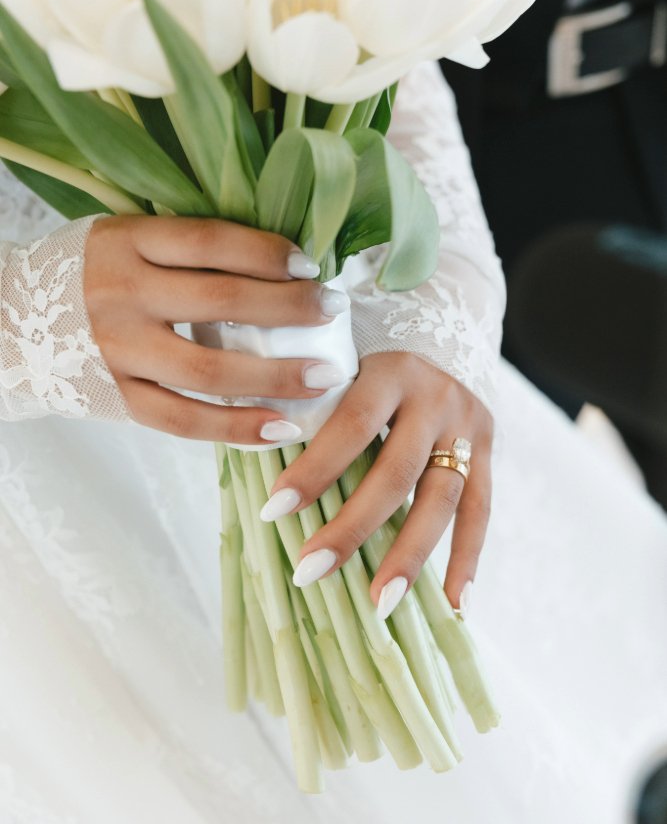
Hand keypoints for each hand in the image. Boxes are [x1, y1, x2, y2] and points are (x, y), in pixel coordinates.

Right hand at [84, 215, 349, 442]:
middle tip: (335, 312)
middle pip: (220, 301)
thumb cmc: (90, 274)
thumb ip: (184, 249)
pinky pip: (182, 420)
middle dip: (289, 308)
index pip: (210, 242)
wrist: (10, 320)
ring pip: (207, 370)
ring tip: (324, 377)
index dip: (267, 252)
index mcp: (127, 242)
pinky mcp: (116, 399)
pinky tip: (279, 428)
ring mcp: (117, 351)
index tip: (311, 267)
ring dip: (275, 376)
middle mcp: (121, 294)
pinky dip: (235, 428)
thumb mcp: (125, 240)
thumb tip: (279, 262)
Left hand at [262, 352, 492, 613]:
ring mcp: (466, 424)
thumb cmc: (371, 351)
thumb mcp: (344, 357)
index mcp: (390, 371)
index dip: (314, 469)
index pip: (350, 425)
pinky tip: (454, 602)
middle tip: (309, 571)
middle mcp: (434, 398)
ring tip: (380, 603)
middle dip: (352, 527)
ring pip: (442, 499)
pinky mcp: (487, 447)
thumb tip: (253, 445)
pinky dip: (469, 557)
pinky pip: (481, 508)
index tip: (273, 510)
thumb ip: (313, 397)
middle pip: (395, 473)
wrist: (447, 324)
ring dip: (410, 555)